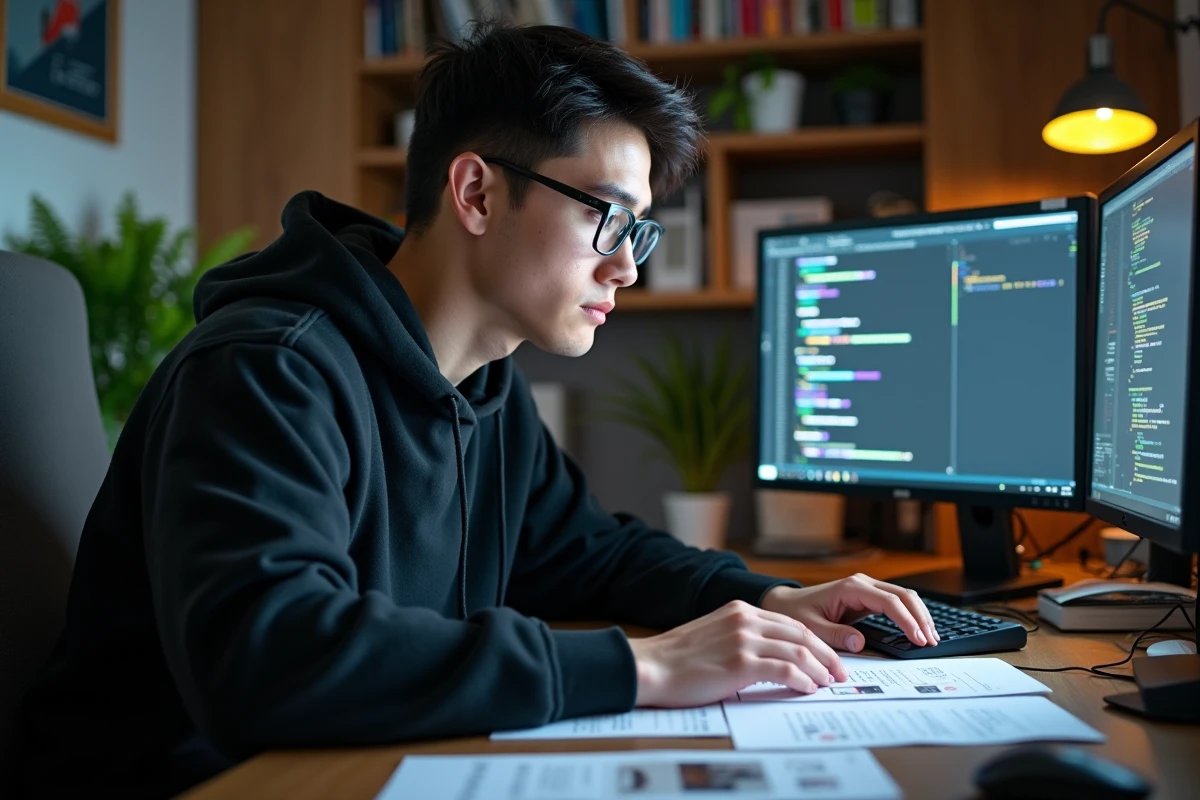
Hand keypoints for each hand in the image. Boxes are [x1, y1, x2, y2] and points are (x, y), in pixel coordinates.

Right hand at [627, 600, 845, 707]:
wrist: (651, 666)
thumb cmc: (677, 658)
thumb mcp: (713, 633)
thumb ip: (741, 636)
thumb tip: (769, 655)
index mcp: (740, 610)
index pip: (791, 623)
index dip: (815, 641)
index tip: (827, 657)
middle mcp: (745, 620)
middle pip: (802, 635)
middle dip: (826, 655)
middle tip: (839, 673)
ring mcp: (744, 640)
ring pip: (799, 652)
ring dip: (819, 669)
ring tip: (827, 683)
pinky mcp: (741, 663)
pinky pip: (785, 670)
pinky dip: (802, 680)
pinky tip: (808, 688)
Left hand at [760, 574, 939, 653]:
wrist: (786, 603)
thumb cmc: (797, 613)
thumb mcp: (812, 627)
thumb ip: (836, 635)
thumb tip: (859, 643)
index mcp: (851, 588)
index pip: (889, 602)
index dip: (907, 621)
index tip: (918, 639)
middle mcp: (863, 584)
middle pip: (904, 596)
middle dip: (920, 618)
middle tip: (931, 641)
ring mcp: (867, 589)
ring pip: (904, 597)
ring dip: (919, 616)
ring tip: (930, 638)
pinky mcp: (868, 598)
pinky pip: (896, 604)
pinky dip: (910, 615)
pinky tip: (918, 631)